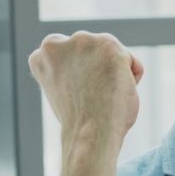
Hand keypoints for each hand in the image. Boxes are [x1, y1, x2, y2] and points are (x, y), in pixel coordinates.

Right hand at [28, 32, 143, 175]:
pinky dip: (132, 79)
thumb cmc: (81, 122)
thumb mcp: (64, 90)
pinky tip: (117, 92)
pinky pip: (132, 63)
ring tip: (104, 96)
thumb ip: (71, 72)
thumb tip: (90, 68)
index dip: (83, 80)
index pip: (74, 58)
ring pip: (112, 56)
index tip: (80, 96)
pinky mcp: (107, 45)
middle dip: (99, 73)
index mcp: (42, 56)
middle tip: (93, 97)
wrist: (89, 134)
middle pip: (93, 53)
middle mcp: (56, 42)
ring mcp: (82, 41)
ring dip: (115, 76)